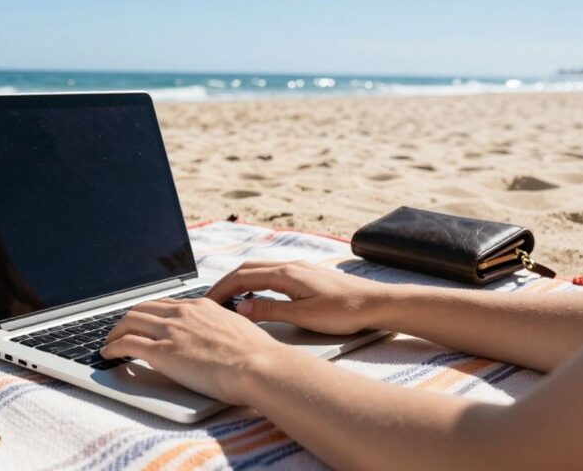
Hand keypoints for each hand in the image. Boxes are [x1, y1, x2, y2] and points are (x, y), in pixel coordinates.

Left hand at [100, 298, 288, 404]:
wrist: (258, 365)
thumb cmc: (257, 355)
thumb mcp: (237, 329)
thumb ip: (220, 328)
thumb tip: (217, 338)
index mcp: (201, 305)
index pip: (164, 304)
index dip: (149, 313)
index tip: (143, 320)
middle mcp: (182, 313)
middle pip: (142, 309)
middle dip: (127, 319)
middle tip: (120, 330)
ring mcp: (170, 331)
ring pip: (129, 322)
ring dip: (115, 332)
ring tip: (109, 343)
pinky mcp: (162, 352)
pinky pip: (127, 344)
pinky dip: (112, 348)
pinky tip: (107, 354)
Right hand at [205, 260, 389, 334]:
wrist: (377, 303)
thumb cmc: (345, 311)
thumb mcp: (304, 316)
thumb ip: (271, 311)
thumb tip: (242, 308)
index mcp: (286, 274)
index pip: (242, 278)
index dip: (221, 290)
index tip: (206, 302)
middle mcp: (289, 266)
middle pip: (246, 269)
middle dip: (225, 283)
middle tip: (210, 300)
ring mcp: (298, 268)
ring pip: (259, 269)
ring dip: (239, 281)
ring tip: (228, 299)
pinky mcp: (306, 274)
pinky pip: (271, 273)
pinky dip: (255, 281)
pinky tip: (257, 294)